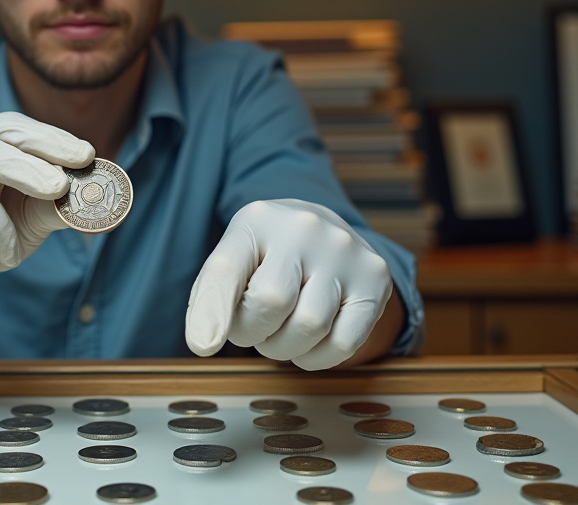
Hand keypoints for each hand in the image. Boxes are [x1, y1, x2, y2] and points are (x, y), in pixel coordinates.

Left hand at [185, 199, 392, 369]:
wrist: (321, 233)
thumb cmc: (267, 256)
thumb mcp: (234, 261)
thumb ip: (212, 297)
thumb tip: (204, 343)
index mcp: (257, 220)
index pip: (227, 269)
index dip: (213, 310)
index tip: (202, 345)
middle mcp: (305, 227)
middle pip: (270, 303)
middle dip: (253, 331)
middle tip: (254, 325)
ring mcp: (345, 251)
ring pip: (310, 326)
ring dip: (285, 347)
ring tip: (280, 329)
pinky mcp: (375, 278)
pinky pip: (345, 343)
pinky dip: (318, 357)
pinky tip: (308, 342)